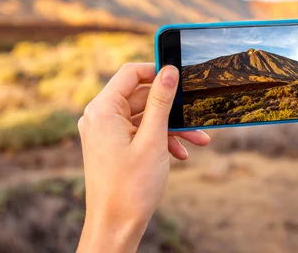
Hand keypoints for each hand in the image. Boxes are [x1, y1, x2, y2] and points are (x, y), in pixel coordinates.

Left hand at [77, 63, 209, 252]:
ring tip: (198, 140)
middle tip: (196, 115)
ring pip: (143, 117)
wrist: (115, 227)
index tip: (180, 76)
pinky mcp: (112, 146)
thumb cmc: (131, 187)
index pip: (130, 73)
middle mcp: (99, 117)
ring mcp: (105, 132)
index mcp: (102, 109)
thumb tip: (169, 70)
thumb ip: (161, 101)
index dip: (156, 71)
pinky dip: (159, 139)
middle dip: (171, 107)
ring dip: (170, 127)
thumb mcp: (153, 139)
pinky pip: (138, 132)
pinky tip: (180, 154)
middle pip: (140, 96)